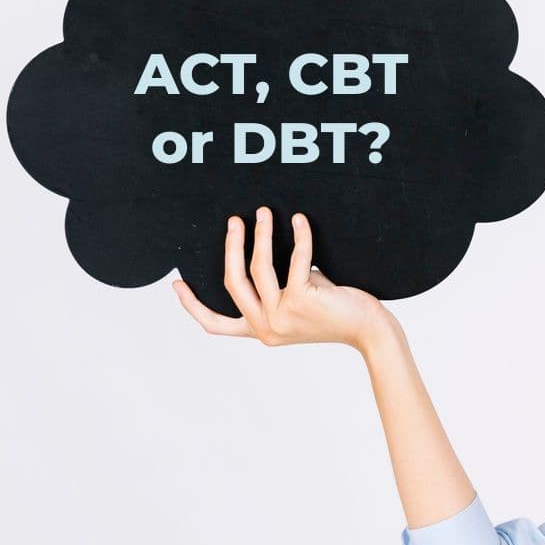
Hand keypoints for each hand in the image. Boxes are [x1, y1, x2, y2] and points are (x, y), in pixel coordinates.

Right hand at [174, 205, 389, 349]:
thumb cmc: (335, 313)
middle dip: (230, 247)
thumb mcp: (296, 304)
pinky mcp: (302, 300)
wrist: (368, 329)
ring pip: (259, 268)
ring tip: (264, 213)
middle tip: (233, 221)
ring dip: (260, 235)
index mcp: (260, 331)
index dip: (193, 306)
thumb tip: (263, 247)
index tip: (177, 284)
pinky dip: (299, 236)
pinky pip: (296, 259)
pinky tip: (300, 220)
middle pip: (233, 282)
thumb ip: (276, 288)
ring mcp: (282, 316)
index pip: (217, 325)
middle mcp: (266, 328)